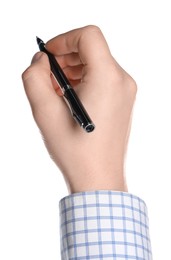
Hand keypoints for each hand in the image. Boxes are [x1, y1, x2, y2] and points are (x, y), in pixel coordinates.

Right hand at [22, 25, 136, 192]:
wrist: (99, 177)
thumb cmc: (77, 151)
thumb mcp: (45, 112)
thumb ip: (34, 78)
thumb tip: (41, 61)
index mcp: (107, 78)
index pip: (88, 36)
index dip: (64, 40)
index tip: (49, 55)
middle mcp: (121, 81)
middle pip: (91, 50)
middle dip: (65, 59)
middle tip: (48, 78)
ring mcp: (125, 91)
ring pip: (95, 64)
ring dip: (72, 72)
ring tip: (57, 93)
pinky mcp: (122, 100)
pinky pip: (101, 78)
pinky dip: (83, 81)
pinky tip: (70, 99)